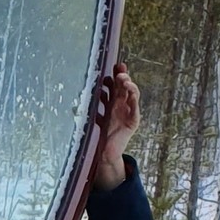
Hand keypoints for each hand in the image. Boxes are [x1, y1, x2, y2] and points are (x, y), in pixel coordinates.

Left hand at [92, 63, 139, 187]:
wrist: (106, 152)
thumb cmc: (101, 135)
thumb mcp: (95, 116)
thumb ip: (92, 106)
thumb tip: (84, 93)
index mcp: (113, 103)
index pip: (115, 85)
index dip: (114, 75)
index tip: (111, 66)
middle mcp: (121, 105)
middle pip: (124, 86)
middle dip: (122, 76)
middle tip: (118, 68)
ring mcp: (128, 112)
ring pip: (131, 93)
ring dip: (128, 84)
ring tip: (122, 78)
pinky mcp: (133, 121)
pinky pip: (135, 107)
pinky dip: (133, 97)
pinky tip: (130, 90)